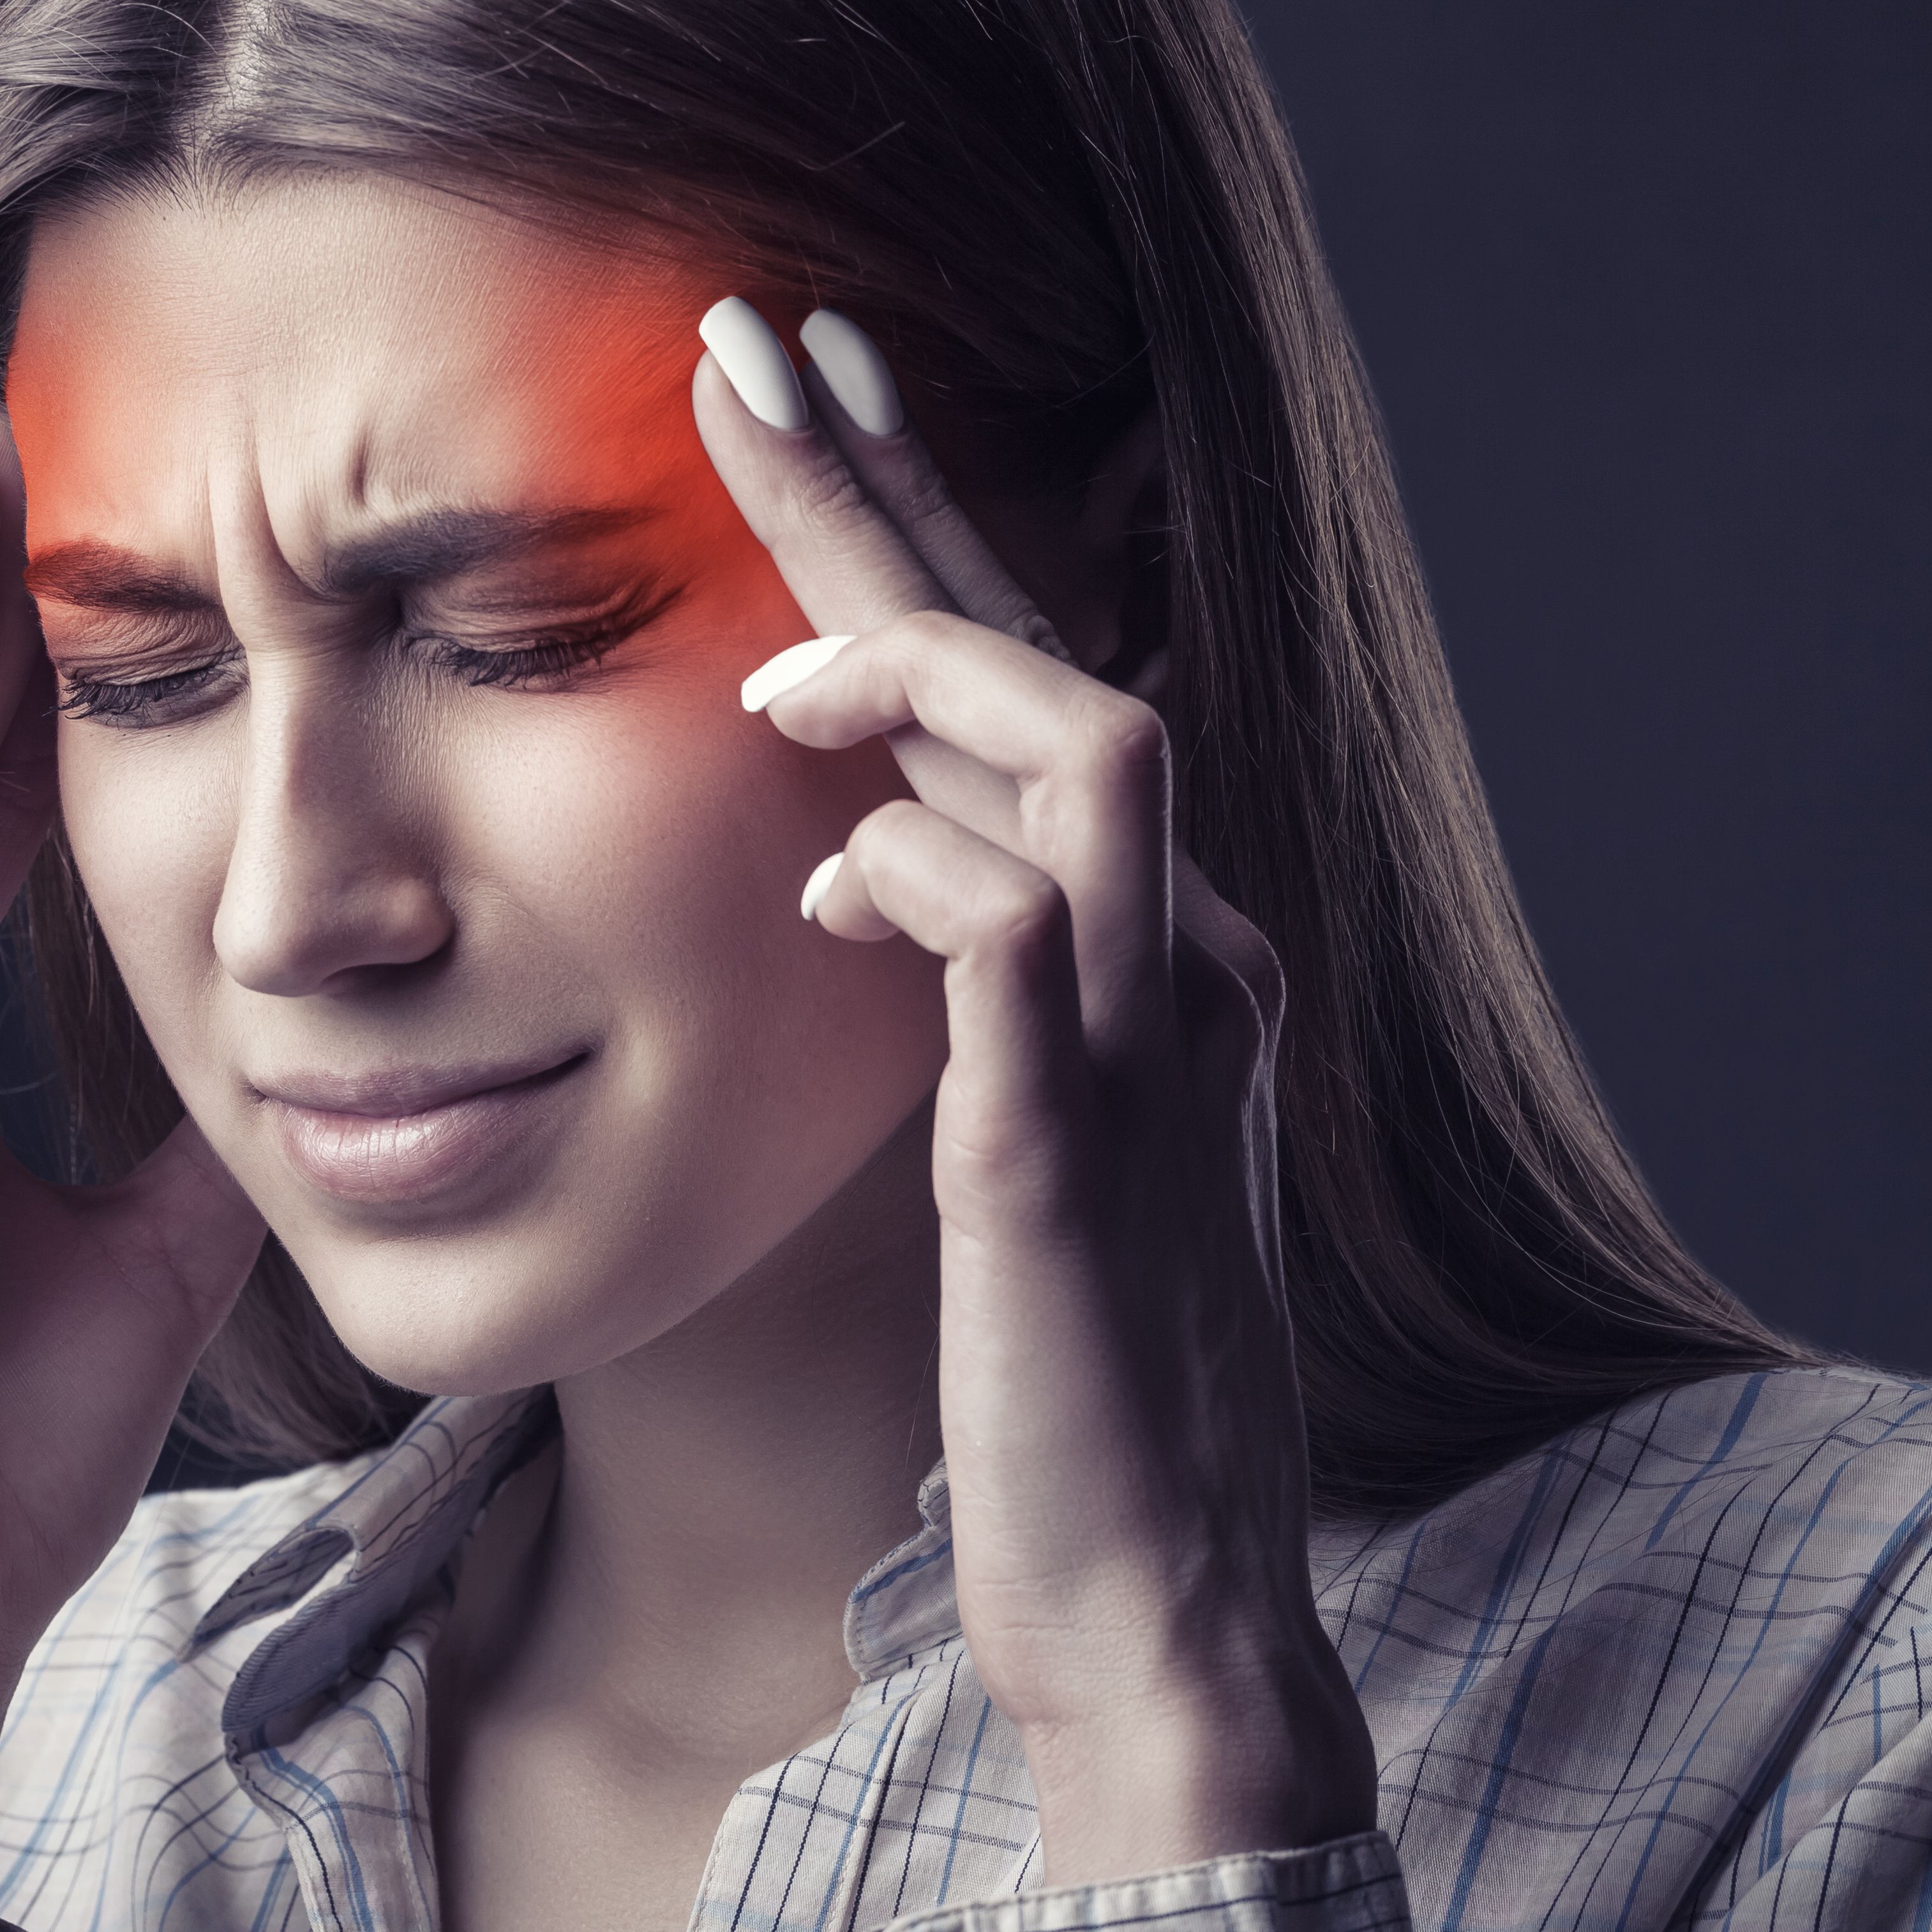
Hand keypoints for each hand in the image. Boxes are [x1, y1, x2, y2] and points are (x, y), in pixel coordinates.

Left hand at [692, 305, 1375, 1885]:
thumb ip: (948, 967)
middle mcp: (1178, 956)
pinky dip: (910, 876)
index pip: (1034, 682)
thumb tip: (846, 840)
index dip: (921, 524)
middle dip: (898, 496)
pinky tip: (823, 883)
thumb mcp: (999, 1117)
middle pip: (1056, 656)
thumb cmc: (1051, 1364)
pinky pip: (1012, 941)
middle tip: (752, 345)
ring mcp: (1144, 1045)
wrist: (1147, 1586)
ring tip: (776, 670)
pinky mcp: (1071, 1155)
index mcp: (1147, 945)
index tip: (800, 381)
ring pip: (1091, 749)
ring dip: (922, 672)